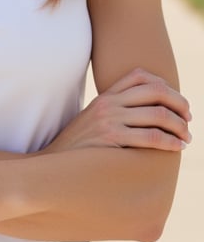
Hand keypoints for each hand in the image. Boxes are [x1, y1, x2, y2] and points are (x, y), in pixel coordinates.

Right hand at [45, 68, 191, 153]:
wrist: (53, 165)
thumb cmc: (78, 149)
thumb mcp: (93, 122)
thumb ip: (114, 113)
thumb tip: (143, 115)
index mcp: (106, 96)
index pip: (141, 75)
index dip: (166, 87)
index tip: (178, 104)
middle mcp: (109, 103)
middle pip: (156, 91)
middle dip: (180, 104)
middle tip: (189, 119)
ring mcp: (109, 119)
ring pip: (158, 114)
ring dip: (180, 126)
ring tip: (187, 138)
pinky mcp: (111, 138)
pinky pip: (150, 136)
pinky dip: (170, 141)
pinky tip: (176, 147)